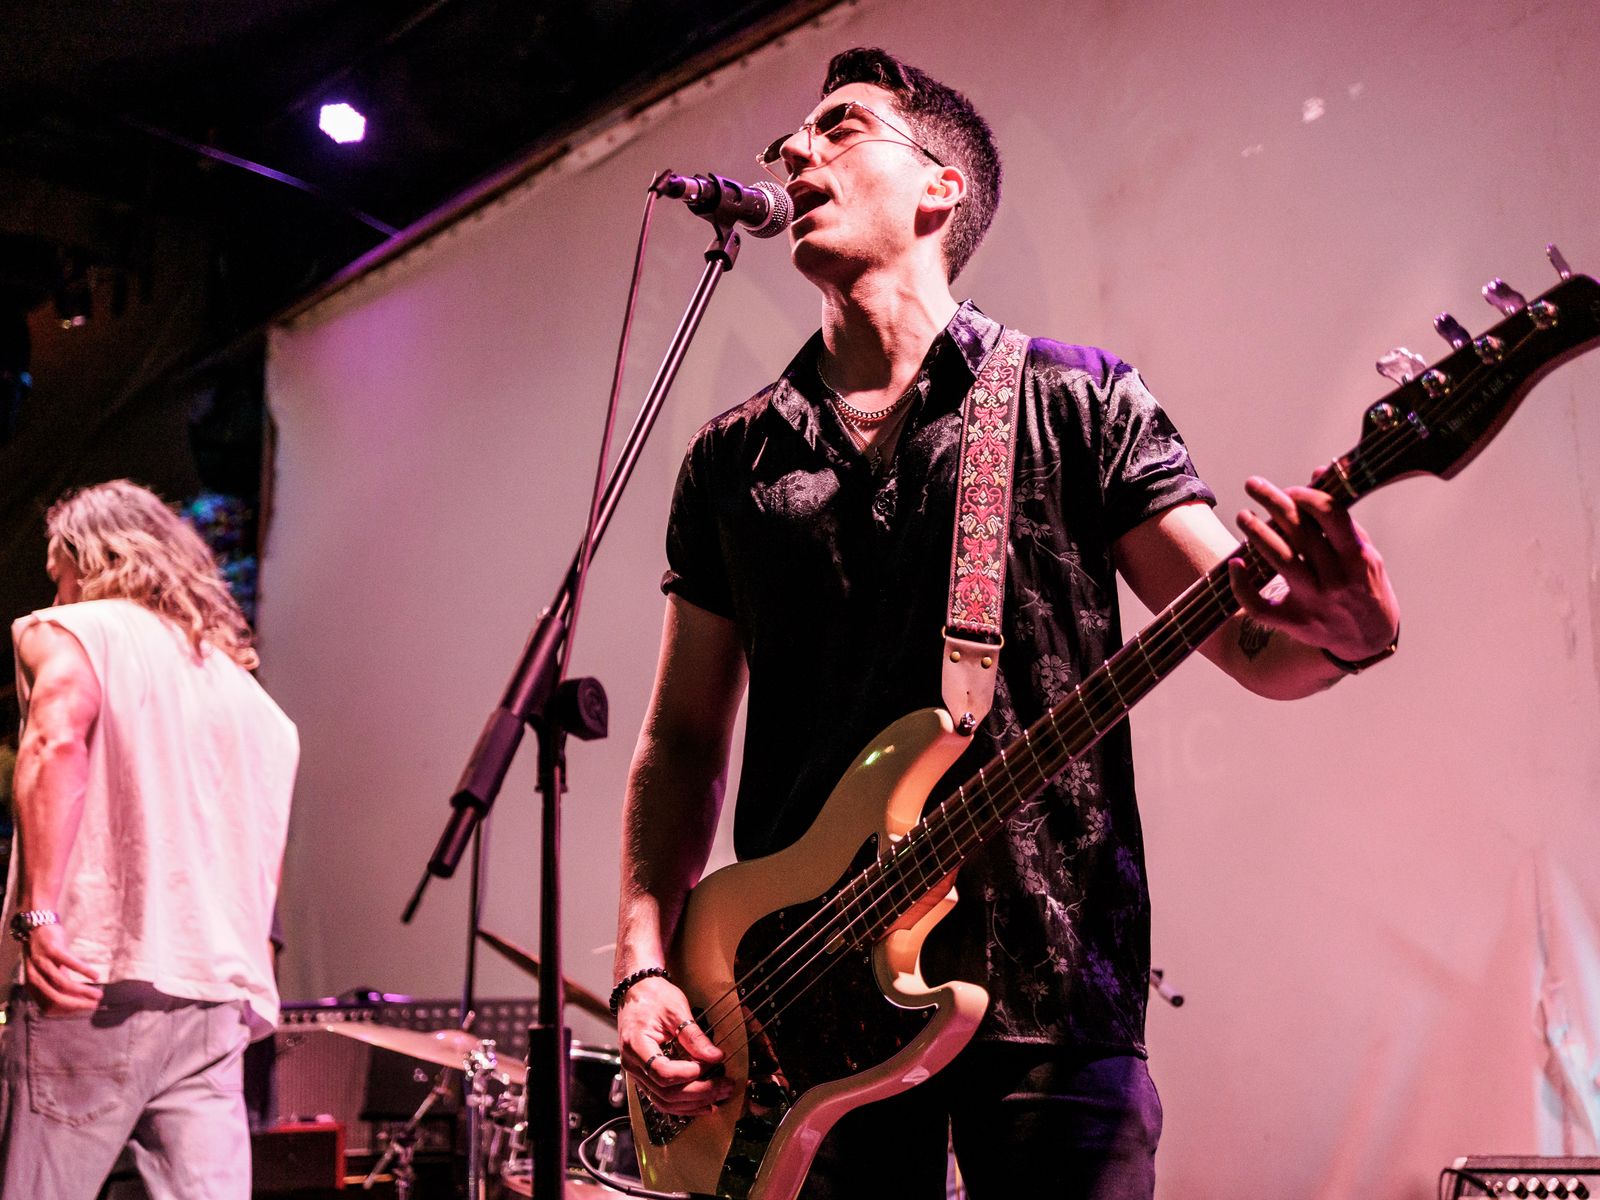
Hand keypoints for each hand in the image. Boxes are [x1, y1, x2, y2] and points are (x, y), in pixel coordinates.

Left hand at [23, 924, 103, 1014]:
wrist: (37, 924)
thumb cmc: (46, 951)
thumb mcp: (49, 970)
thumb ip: (58, 984)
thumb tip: (76, 1000)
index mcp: (32, 986)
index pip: (48, 1007)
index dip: (67, 1010)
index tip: (84, 1008)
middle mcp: (35, 976)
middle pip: (56, 998)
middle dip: (77, 1004)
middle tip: (95, 1004)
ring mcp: (42, 963)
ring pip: (64, 984)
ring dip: (84, 991)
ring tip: (98, 994)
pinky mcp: (52, 949)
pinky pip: (70, 963)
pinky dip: (84, 971)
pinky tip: (96, 976)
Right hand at [618, 975, 731, 1115]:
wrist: (636, 992)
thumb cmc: (652, 997)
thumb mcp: (676, 1010)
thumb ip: (694, 1036)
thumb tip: (715, 1057)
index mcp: (636, 1044)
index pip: (661, 1071)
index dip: (688, 1073)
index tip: (709, 1065)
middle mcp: (633, 1063)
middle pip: (665, 1092)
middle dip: (699, 1092)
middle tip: (725, 1085)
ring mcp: (637, 1073)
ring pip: (664, 1101)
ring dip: (693, 1103)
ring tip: (719, 1096)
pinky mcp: (646, 1076)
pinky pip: (662, 1098)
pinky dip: (684, 1104)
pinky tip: (703, 1103)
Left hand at [1229, 476, 1399, 661]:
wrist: (1368, 641)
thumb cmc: (1364, 585)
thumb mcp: (1365, 552)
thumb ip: (1341, 516)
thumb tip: (1319, 471)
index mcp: (1358, 558)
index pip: (1331, 516)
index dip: (1306, 496)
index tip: (1290, 489)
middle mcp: (1336, 580)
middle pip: (1300, 533)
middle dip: (1273, 503)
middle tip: (1253, 485)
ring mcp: (1314, 603)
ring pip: (1281, 562)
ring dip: (1257, 534)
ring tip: (1243, 515)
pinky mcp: (1294, 622)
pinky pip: (1261, 606)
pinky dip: (1243, 585)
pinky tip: (1236, 564)